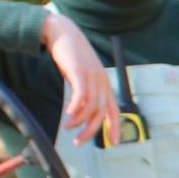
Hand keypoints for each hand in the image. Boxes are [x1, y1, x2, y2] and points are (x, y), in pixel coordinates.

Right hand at [42, 12, 121, 145]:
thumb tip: (82, 114)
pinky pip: (81, 94)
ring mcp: (92, 76)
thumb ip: (86, 94)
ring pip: (91, 106)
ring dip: (79, 121)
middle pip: (101, 112)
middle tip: (79, 142)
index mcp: (105, 85)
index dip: (115, 127)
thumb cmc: (72, 58)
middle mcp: (102, 82)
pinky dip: (76, 108)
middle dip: (91, 130)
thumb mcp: (83, 78)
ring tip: (68, 128)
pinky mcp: (79, 71)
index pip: (114, 110)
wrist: (63, 33)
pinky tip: (68, 115)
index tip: (113, 143)